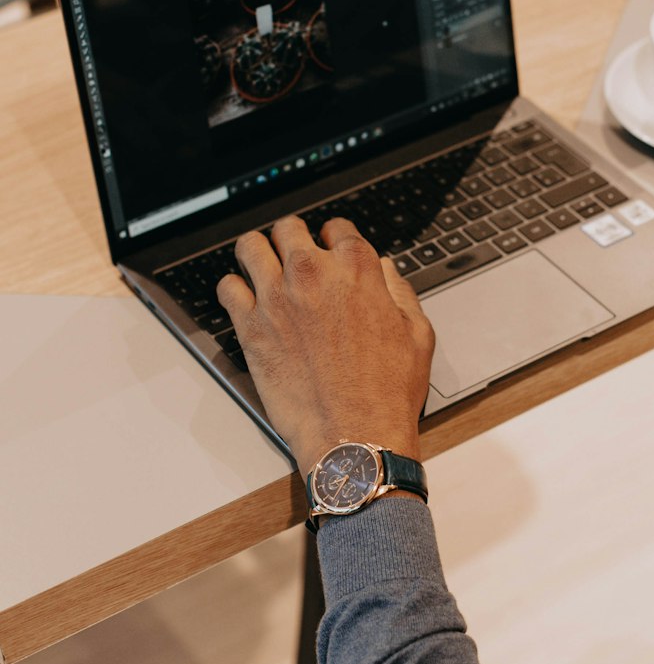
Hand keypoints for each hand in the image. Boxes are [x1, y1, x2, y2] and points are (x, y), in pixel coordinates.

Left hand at [217, 216, 434, 478]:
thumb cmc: (387, 391)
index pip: (337, 228)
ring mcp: (277, 297)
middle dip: (292, 238)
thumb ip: (398, 291)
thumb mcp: (417, 333)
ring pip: (250, 246)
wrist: (354, 435)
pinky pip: (227, 288)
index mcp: (357, 269)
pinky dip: (232, 289)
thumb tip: (384, 271)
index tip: (329, 247)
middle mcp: (313, 274)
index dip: (333, 236)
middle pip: (289, 228)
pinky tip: (243, 299)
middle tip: (292, 254)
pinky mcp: (251, 326)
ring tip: (260, 265)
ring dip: (257, 252)